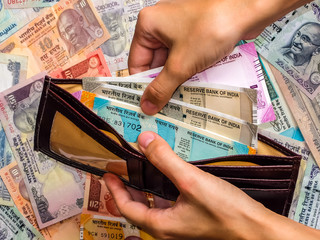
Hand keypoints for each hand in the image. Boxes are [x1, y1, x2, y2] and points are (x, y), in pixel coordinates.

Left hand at [103, 132, 271, 238]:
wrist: (256, 229)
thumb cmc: (225, 211)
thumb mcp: (191, 181)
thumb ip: (165, 160)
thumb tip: (143, 140)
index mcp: (161, 226)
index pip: (126, 208)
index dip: (114, 190)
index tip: (108, 173)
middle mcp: (167, 229)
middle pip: (138, 208)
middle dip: (127, 189)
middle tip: (122, 170)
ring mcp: (181, 225)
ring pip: (153, 206)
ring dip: (144, 188)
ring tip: (141, 169)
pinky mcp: (192, 218)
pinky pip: (169, 204)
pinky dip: (162, 189)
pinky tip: (169, 176)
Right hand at [128, 0, 311, 114]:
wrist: (247, 11)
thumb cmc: (211, 28)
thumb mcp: (180, 65)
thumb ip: (161, 88)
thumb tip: (146, 106)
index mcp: (148, 24)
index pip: (137, 61)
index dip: (142, 85)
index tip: (148, 104)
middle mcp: (160, 24)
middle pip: (154, 63)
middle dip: (162, 83)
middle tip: (165, 106)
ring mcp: (178, 27)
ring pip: (170, 61)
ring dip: (176, 79)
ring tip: (179, 98)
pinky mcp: (193, 32)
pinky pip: (183, 56)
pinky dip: (187, 70)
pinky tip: (192, 85)